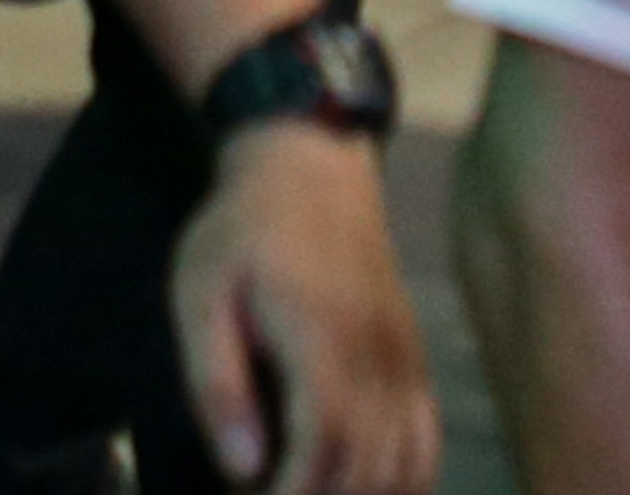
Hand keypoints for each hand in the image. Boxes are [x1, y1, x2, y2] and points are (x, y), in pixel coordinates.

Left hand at [172, 123, 439, 494]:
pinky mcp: (412, 358)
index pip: (325, 441)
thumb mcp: (201, 295)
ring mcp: (403, 358)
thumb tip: (243, 467)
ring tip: (312, 491)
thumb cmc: (242, 232)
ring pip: (406, 462)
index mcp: (321, 336)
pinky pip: (428, 438)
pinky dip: (407, 480)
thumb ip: (218, 383)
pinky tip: (370, 491)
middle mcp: (376, 354)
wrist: (311, 167)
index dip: (296, 493)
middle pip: (369, 465)